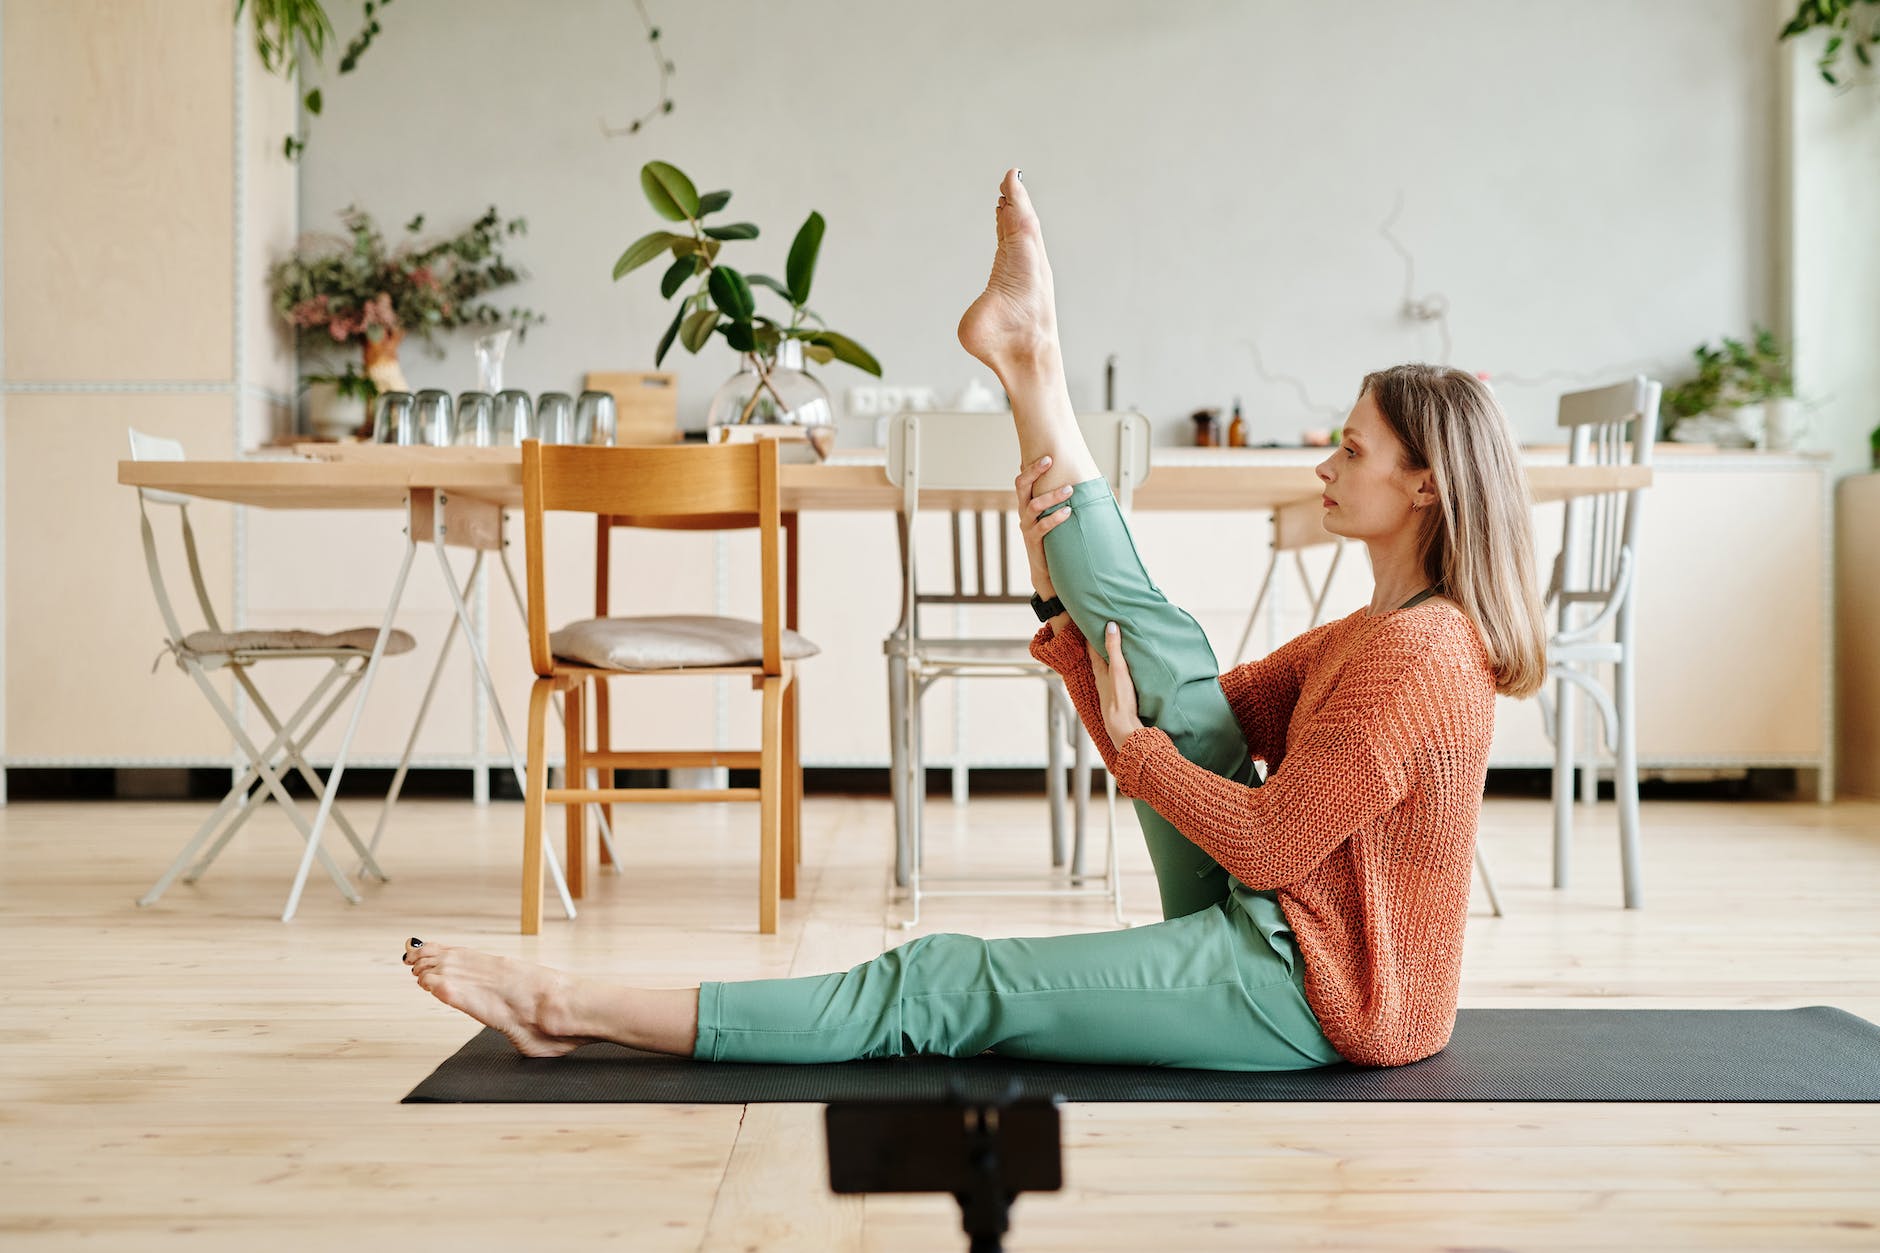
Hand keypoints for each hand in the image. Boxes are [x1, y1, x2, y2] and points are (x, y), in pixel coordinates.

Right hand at [1014, 455, 1073, 599]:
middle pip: (1021, 486)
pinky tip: (1068, 512)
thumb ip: (1059, 500)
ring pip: (1034, 505)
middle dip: (1034, 471)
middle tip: (1050, 460)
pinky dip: (1055, 517)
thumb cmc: (1054, 538)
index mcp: (1027, 504)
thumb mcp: (1053, 516)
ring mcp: (1027, 526)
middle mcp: (1023, 512)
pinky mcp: (1033, 541)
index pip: (1022, 481)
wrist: (1047, 570)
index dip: (1030, 467)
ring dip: (1052, 495)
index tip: (1046, 456)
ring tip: (1070, 489)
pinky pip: (1042, 526)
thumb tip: (1081, 480)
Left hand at [1086, 622, 1143, 751]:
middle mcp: (1101, 679)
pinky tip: (1122, 673)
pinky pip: (1114, 680)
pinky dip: (1116, 672)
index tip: (1091, 623)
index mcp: (1100, 670)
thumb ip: (1114, 648)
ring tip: (1113, 649)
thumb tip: (1110, 625)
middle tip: (1102, 633)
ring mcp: (1108, 689)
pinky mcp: (1116, 697)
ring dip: (1108, 659)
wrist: (1122, 726)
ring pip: (1106, 670)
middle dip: (1099, 646)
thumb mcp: (1118, 669)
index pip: (1092, 648)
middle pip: (1098, 658)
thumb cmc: (1119, 698)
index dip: (1091, 636)